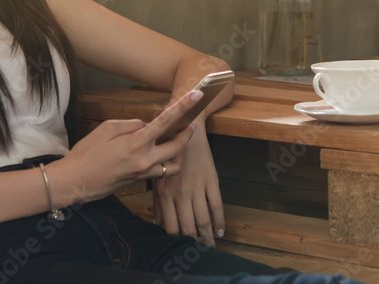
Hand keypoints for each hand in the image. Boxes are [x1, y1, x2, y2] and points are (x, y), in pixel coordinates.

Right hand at [48, 90, 201, 205]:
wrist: (75, 181)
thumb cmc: (87, 152)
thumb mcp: (106, 129)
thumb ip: (131, 124)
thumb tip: (145, 126)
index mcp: (137, 143)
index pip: (167, 121)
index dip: (184, 106)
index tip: (198, 95)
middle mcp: (145, 160)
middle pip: (178, 147)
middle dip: (187, 134)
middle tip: (192, 124)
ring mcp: (144, 173)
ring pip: (173, 164)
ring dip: (178, 153)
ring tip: (176, 142)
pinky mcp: (139, 182)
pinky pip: (160, 172)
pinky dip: (164, 163)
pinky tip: (158, 155)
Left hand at [152, 118, 225, 246]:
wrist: (185, 126)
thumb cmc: (167, 150)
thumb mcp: (158, 174)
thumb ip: (158, 201)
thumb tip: (158, 224)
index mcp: (164, 192)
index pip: (170, 225)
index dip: (176, 239)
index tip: (181, 247)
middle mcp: (180, 192)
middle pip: (187, 226)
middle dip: (193, 243)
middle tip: (198, 253)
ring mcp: (196, 186)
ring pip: (203, 219)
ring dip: (207, 236)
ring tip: (210, 246)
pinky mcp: (211, 179)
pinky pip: (216, 205)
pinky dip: (219, 221)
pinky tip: (220, 230)